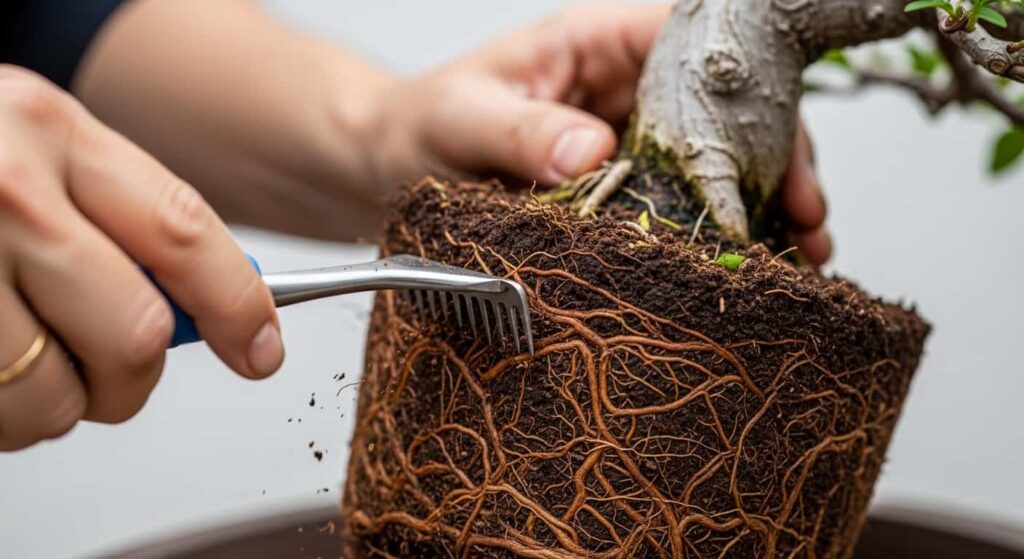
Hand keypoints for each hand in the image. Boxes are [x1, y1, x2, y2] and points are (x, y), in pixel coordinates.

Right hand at [0, 66, 283, 450]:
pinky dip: (2, 415)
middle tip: (113, 368)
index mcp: (52, 131)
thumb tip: (216, 313)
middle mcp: (3, 191)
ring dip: (57, 405)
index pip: (183, 234)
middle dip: (136, 376)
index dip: (238, 306)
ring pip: (55, 400)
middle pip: (135, 334)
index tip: (259, 349)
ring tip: (27, 360)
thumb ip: (124, 217)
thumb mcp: (42, 146)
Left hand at [368, 5, 830, 263]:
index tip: (778, 135)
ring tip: (803, 248)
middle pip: (725, 104)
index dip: (747, 81)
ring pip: (718, 155)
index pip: (691, 38)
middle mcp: (622, 85)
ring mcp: (628, 136)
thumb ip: (519, 131)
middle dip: (777, 153)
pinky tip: (753, 260)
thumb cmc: (416, 126)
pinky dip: (722, 229)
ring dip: (764, 198)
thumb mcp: (458, 121)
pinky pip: (684, 199)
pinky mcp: (622, 184)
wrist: (387, 169)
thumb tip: (591, 150)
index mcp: (594, 41)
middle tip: (808, 212)